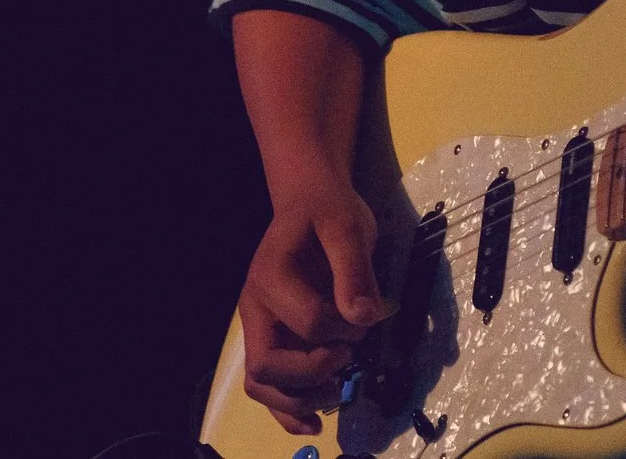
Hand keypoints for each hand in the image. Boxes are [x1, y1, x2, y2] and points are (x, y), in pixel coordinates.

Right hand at [237, 173, 392, 434]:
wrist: (309, 201)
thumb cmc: (327, 210)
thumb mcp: (347, 225)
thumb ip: (354, 270)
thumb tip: (363, 318)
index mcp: (271, 276)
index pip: (307, 320)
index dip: (344, 327)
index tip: (367, 315)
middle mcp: (257, 308)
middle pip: (267, 364)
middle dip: (311, 375)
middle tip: (348, 363)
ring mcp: (261, 327)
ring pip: (262, 384)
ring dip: (298, 401)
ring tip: (337, 396)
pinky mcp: (274, 339)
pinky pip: (269, 385)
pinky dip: (288, 412)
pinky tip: (316, 423)